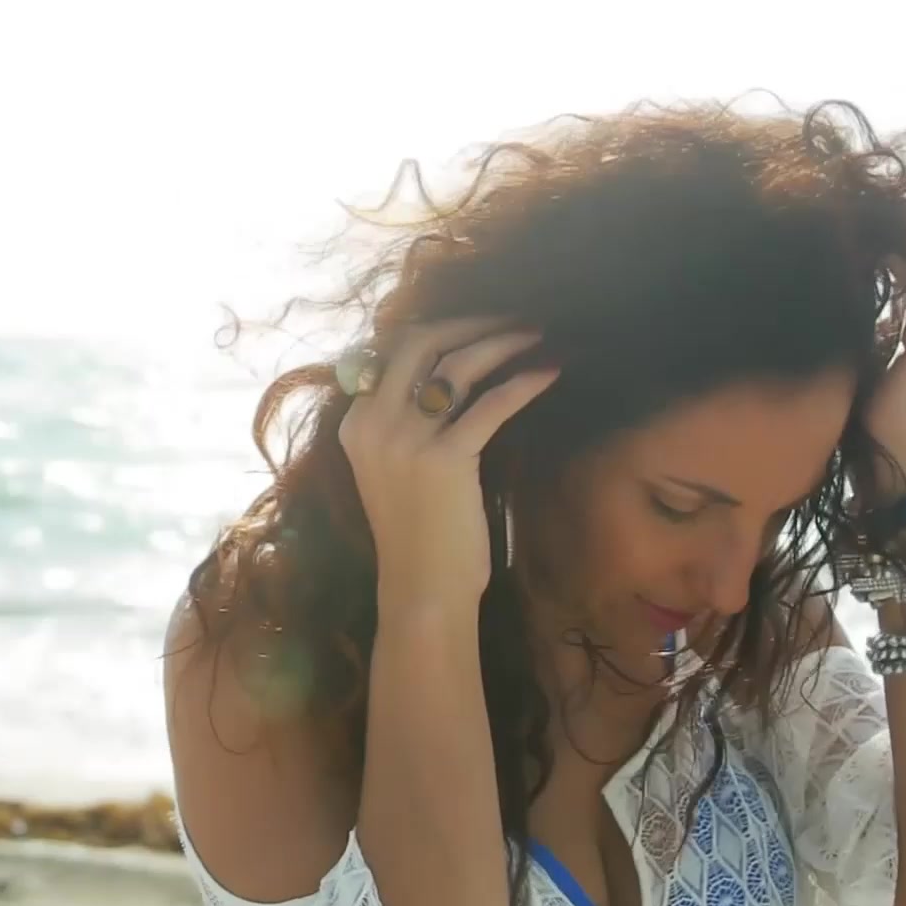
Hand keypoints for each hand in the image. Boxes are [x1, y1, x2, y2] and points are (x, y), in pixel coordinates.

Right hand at [337, 318, 559, 611]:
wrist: (421, 588)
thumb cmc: (416, 533)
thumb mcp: (392, 467)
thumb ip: (404, 422)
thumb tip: (445, 379)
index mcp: (355, 422)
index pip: (393, 351)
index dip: (440, 329)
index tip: (477, 323)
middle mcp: (373, 423)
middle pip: (421, 342)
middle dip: (470, 321)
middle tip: (511, 317)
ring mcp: (405, 440)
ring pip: (456, 365)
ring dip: (501, 341)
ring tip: (536, 334)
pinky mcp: (445, 459)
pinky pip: (491, 404)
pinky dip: (524, 383)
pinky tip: (550, 372)